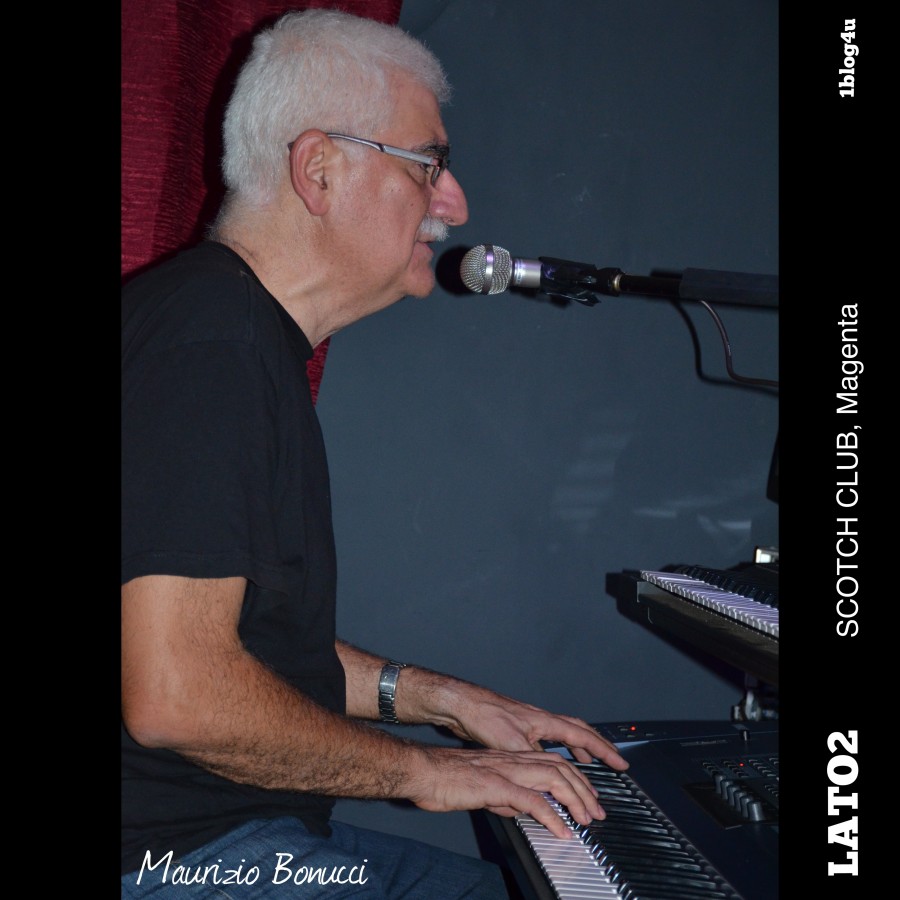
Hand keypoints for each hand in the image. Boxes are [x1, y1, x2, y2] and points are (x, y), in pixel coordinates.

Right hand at [409, 745, 604, 840]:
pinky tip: (560, 829)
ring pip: (552, 778)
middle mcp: (512, 760)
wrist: (421, 770)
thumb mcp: (482, 789)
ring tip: (586, 820)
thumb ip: (505, 798)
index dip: (575, 779)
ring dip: (574, 800)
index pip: (552, 762)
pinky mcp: (495, 785)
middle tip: (597, 812)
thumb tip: (522, 811)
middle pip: (559, 767)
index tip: (588, 798)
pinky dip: (551, 815)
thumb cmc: (444, 778)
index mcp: (510, 759)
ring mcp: (505, 770)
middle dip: (584, 789)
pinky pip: (530, 800)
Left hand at [437, 682, 627, 771]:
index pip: (583, 735)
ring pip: (563, 733)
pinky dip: (557, 748)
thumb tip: (550, 778)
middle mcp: (541, 719)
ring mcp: (530, 723)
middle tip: (613, 760)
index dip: (604, 750)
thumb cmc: (485, 717)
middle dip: (598, 746)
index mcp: (545, 721)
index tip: (621, 762)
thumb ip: (534, 761)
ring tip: (586, 762)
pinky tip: (551, 758)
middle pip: (579, 730)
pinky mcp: (518, 728)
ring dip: (578, 747)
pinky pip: (548, 738)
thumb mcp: (513, 744)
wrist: (463, 705)